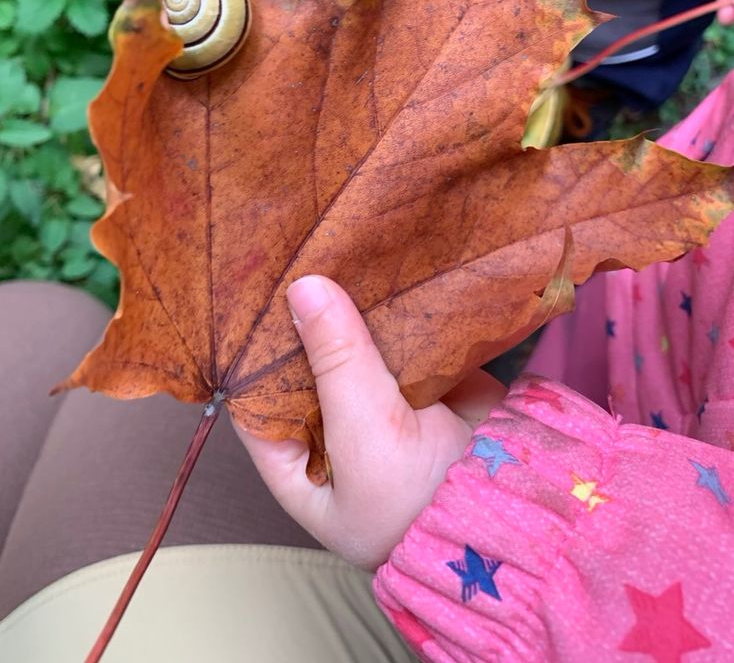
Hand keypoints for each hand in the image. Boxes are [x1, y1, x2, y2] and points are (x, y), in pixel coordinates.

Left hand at [232, 275, 506, 569]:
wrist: (515, 511)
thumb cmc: (420, 503)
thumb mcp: (365, 435)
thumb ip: (336, 361)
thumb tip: (304, 287)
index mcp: (303, 468)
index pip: (257, 405)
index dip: (251, 356)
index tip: (248, 299)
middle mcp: (338, 436)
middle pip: (309, 367)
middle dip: (307, 321)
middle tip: (292, 259)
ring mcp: (384, 408)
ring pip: (356, 347)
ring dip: (350, 308)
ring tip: (330, 250)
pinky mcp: (429, 386)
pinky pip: (403, 340)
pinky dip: (396, 310)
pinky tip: (379, 266)